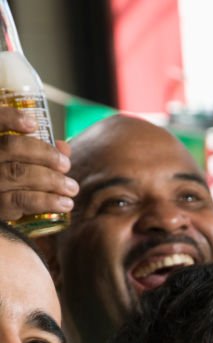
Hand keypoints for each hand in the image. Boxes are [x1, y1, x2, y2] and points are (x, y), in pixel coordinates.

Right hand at [0, 107, 77, 221]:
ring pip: (17, 173)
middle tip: (66, 166)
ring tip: (72, 188)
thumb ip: (39, 153)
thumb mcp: (19, 164)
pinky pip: (21, 200)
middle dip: (44, 153)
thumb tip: (64, 148)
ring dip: (51, 179)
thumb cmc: (10, 184)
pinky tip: (64, 204)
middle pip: (10, 147)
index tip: (33, 124)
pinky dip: (46, 201)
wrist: (0, 221)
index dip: (10, 118)